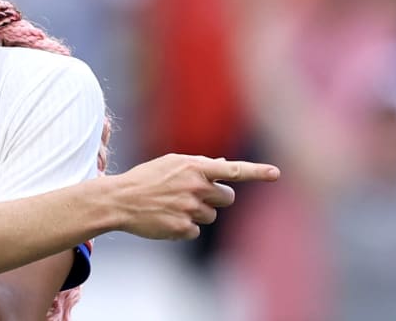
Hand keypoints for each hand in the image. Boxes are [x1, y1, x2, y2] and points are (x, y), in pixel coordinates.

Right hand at [111, 154, 279, 239]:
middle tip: (195, 196)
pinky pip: (196, 231)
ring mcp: (189, 208)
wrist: (119, 200)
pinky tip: (167, 219)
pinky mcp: (182, 228)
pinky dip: (184, 227)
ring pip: (211, 216)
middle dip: (216, 198)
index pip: (233, 170)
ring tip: (173, 206)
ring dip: (198, 213)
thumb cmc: (145, 179)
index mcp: (194, 167)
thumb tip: (224, 165)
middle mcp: (195, 186)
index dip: (257, 172)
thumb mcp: (170, 164)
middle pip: (227, 198)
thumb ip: (199, 165)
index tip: (276, 173)